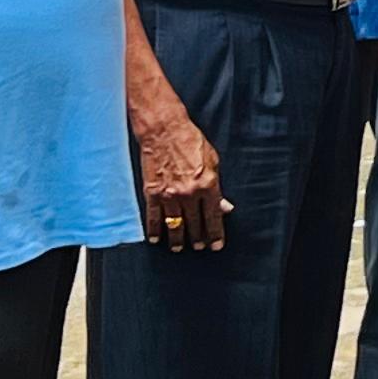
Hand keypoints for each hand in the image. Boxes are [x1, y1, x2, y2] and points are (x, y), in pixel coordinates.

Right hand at [133, 106, 226, 248]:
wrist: (164, 131)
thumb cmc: (191, 142)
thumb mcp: (213, 162)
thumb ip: (218, 187)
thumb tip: (225, 207)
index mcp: (207, 185)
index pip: (214, 216)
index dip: (216, 234)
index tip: (216, 245)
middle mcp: (189, 193)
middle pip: (195, 224)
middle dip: (198, 239)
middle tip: (199, 248)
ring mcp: (169, 195)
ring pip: (175, 225)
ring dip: (178, 240)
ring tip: (179, 248)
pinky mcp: (152, 193)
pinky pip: (153, 218)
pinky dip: (154, 231)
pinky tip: (156, 239)